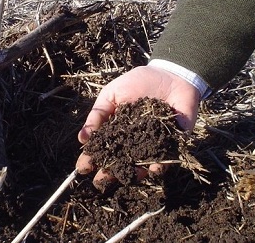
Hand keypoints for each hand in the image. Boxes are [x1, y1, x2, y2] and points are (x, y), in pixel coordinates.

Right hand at [75, 65, 200, 187]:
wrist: (170, 74)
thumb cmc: (138, 82)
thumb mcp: (112, 94)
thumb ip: (98, 114)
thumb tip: (82, 138)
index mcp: (116, 131)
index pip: (101, 148)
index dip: (91, 158)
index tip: (82, 168)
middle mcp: (132, 141)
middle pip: (118, 162)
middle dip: (108, 173)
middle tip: (100, 181)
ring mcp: (152, 144)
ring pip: (140, 165)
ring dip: (133, 174)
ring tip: (126, 177)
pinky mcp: (172, 143)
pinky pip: (165, 158)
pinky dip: (160, 165)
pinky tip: (153, 169)